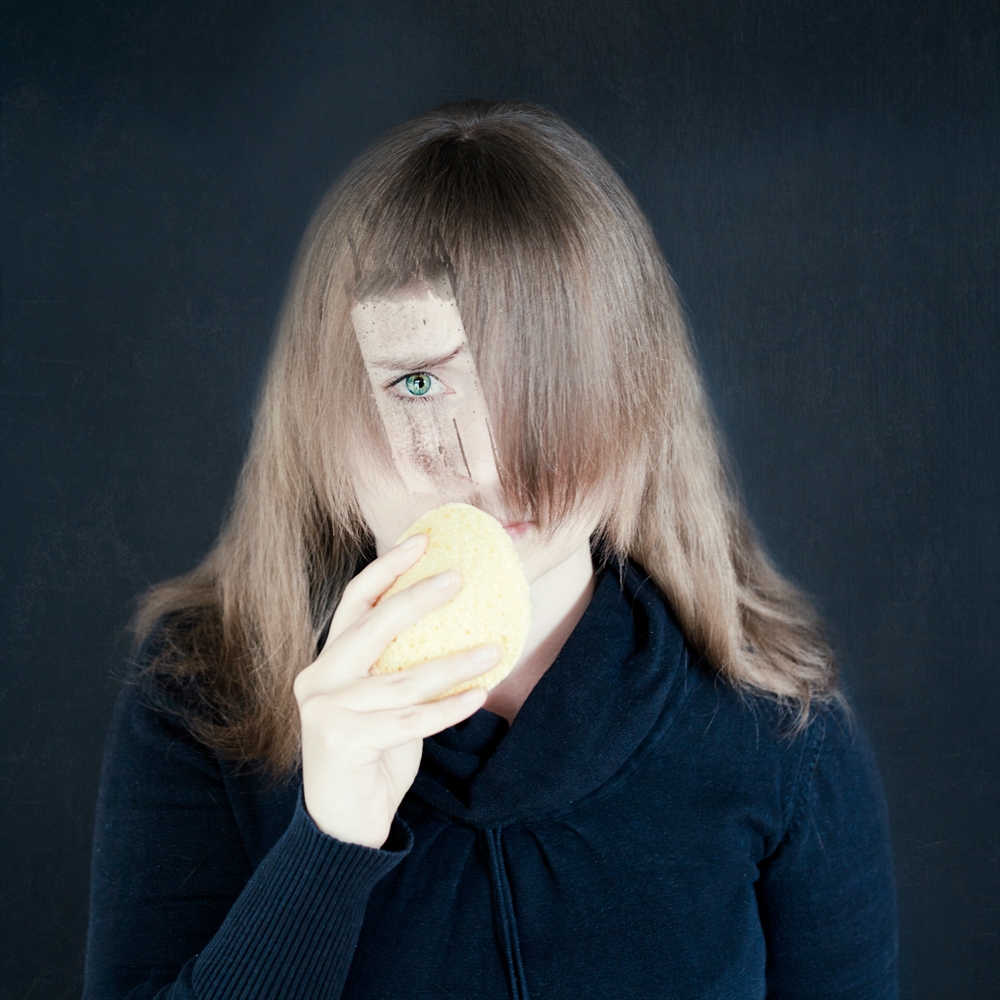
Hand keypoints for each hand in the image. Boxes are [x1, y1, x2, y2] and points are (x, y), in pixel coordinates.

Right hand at [293, 534, 497, 847]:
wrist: (342, 822)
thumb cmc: (371, 751)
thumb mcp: (382, 699)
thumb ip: (399, 663)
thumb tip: (456, 620)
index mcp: (328, 661)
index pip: (355, 602)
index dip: (387, 569)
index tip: (423, 540)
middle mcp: (319, 679)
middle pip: (373, 627)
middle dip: (418, 598)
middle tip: (460, 577)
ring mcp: (325, 711)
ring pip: (401, 679)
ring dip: (453, 664)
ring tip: (494, 650)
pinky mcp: (342, 742)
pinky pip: (409, 721)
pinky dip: (447, 709)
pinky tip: (479, 696)